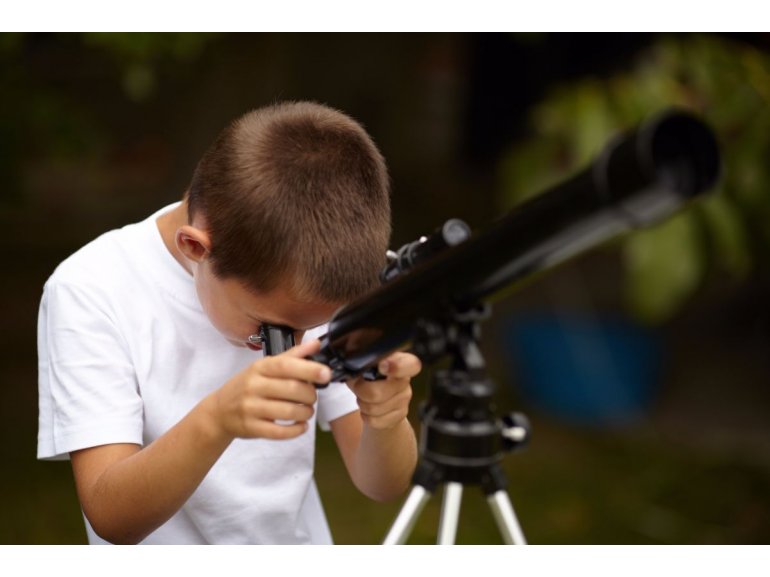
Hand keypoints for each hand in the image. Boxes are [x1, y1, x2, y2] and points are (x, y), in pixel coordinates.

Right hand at [209, 338, 331, 440]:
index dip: (309, 369)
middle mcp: (253, 386)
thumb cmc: (247, 386)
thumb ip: (292, 355)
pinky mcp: (251, 428)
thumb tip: (316, 343)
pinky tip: (301, 425)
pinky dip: (296, 430)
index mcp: (259, 368)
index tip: (326, 373)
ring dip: (306, 413)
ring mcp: (250, 408)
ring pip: (288, 412)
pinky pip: (280, 432)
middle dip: (310, 395)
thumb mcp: (264, 367)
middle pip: (291, 389)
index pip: (286, 365)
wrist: (219, 412)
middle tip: (312, 397)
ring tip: (307, 410)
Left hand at [345, 351, 421, 430]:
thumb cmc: (369, 381)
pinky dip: (366, 416)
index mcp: (399, 362)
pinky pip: (375, 420)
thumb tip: (355, 373)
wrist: (378, 401)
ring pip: (373, 408)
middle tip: (359, 388)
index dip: (397, 366)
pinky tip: (369, 410)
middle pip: (376, 393)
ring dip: (362, 404)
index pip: (410, 364)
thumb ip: (360, 368)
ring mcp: (404, 399)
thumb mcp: (362, 369)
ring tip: (365, 398)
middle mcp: (405, 381)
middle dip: (360, 392)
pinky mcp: (400, 415)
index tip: (382, 367)